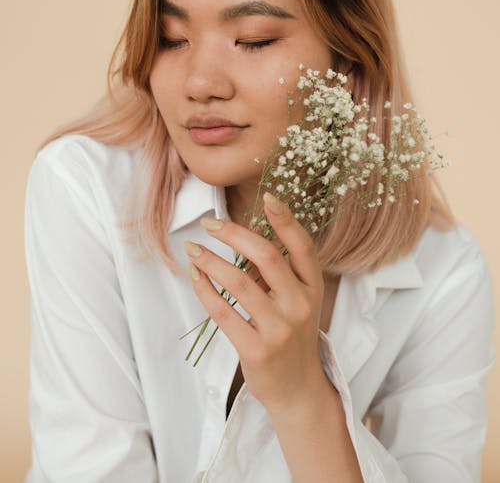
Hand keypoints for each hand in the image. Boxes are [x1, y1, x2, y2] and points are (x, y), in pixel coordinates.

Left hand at [183, 192, 326, 414]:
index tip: (268, 196)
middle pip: (266, 256)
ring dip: (210, 260)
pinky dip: (204, 290)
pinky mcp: (257, 350)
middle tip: (210, 223)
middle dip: (233, 234)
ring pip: (238, 282)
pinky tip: (195, 277)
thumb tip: (242, 240)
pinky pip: (223, 312)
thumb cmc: (293, 337)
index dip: (285, 219)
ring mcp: (279, 329)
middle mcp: (300, 305)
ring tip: (193, 250)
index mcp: (312, 287)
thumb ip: (279, 273)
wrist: (298, 390)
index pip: (302, 246)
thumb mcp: (299, 302)